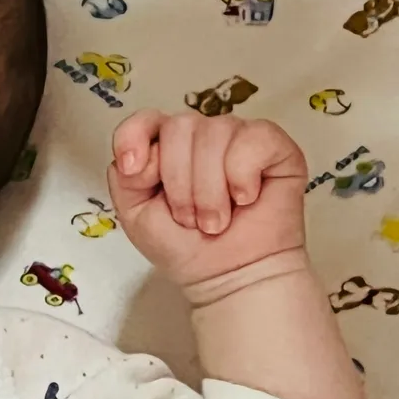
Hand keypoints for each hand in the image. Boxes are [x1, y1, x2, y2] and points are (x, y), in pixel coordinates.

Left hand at [107, 111, 309, 301]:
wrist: (231, 279)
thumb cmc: (187, 249)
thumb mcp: (136, 216)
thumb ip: (124, 178)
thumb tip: (137, 155)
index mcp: (168, 146)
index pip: (146, 119)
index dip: (134, 137)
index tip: (133, 171)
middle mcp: (203, 135)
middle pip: (179, 126)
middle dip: (179, 183)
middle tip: (191, 219)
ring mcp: (239, 137)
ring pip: (214, 133)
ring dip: (210, 190)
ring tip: (217, 220)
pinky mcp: (275, 146)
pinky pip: (252, 138)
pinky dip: (243, 175)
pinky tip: (246, 199)